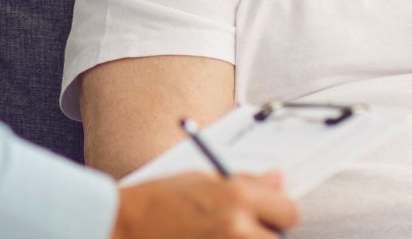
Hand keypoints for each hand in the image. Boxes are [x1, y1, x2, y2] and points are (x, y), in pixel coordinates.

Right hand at [112, 171, 298, 238]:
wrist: (122, 231)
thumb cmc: (157, 204)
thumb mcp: (200, 180)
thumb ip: (246, 184)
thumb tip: (279, 179)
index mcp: (235, 198)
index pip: (289, 210)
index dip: (278, 212)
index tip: (267, 215)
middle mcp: (238, 231)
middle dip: (265, 235)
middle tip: (239, 231)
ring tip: (218, 238)